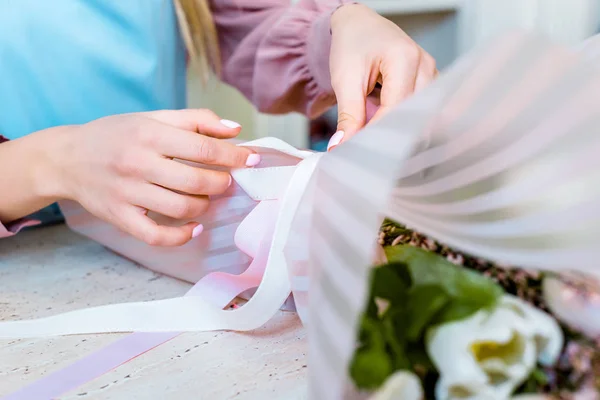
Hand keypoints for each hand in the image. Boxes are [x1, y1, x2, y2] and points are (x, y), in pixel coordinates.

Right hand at [44, 109, 258, 245]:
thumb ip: (195, 121)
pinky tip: (194, 227)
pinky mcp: (120, 217)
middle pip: (197, 181)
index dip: (234, 156)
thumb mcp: (153, 118)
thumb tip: (235, 130)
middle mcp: (138, 164)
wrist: (66, 158)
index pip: (204, 149)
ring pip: (181, 208)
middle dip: (221, 182)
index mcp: (149, 135)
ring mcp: (127, 193)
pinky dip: (181, 236)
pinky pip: (156, 236)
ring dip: (204, 205)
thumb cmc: (116, 135)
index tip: (252, 160)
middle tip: (225, 180)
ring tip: (206, 197)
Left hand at [328, 3, 437, 148]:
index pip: (396, 108)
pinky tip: (388, 129)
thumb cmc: (352, 44)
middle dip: (390, 134)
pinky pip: (421, 109)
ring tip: (377, 141)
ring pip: (420, 115)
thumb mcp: (344, 80)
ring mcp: (431, 73)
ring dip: (400, 129)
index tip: (358, 150)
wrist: (357, 24)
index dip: (378, 132)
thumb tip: (342, 147)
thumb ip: (348, 115)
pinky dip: (404, 120)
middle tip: (368, 152)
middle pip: (413, 113)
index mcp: (404, 58)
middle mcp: (425, 65)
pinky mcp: (428, 82)